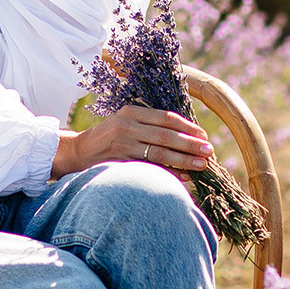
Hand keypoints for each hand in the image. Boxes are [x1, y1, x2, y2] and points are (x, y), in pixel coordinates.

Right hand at [53, 106, 213, 179]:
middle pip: (165, 135)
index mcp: (131, 112)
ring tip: (202, 164)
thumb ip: (150, 123)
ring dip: (184, 159)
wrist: (79, 151)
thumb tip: (185, 133)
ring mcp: (123, 145)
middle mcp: (127, 126)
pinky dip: (169, 172)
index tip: (203, 135)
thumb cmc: (110, 136)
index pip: (165, 118)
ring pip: (159, 152)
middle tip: (209, 150)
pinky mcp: (120, 162)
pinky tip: (184, 176)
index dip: (187, 127)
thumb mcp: (127, 121)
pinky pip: (150, 167)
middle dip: (190, 143)